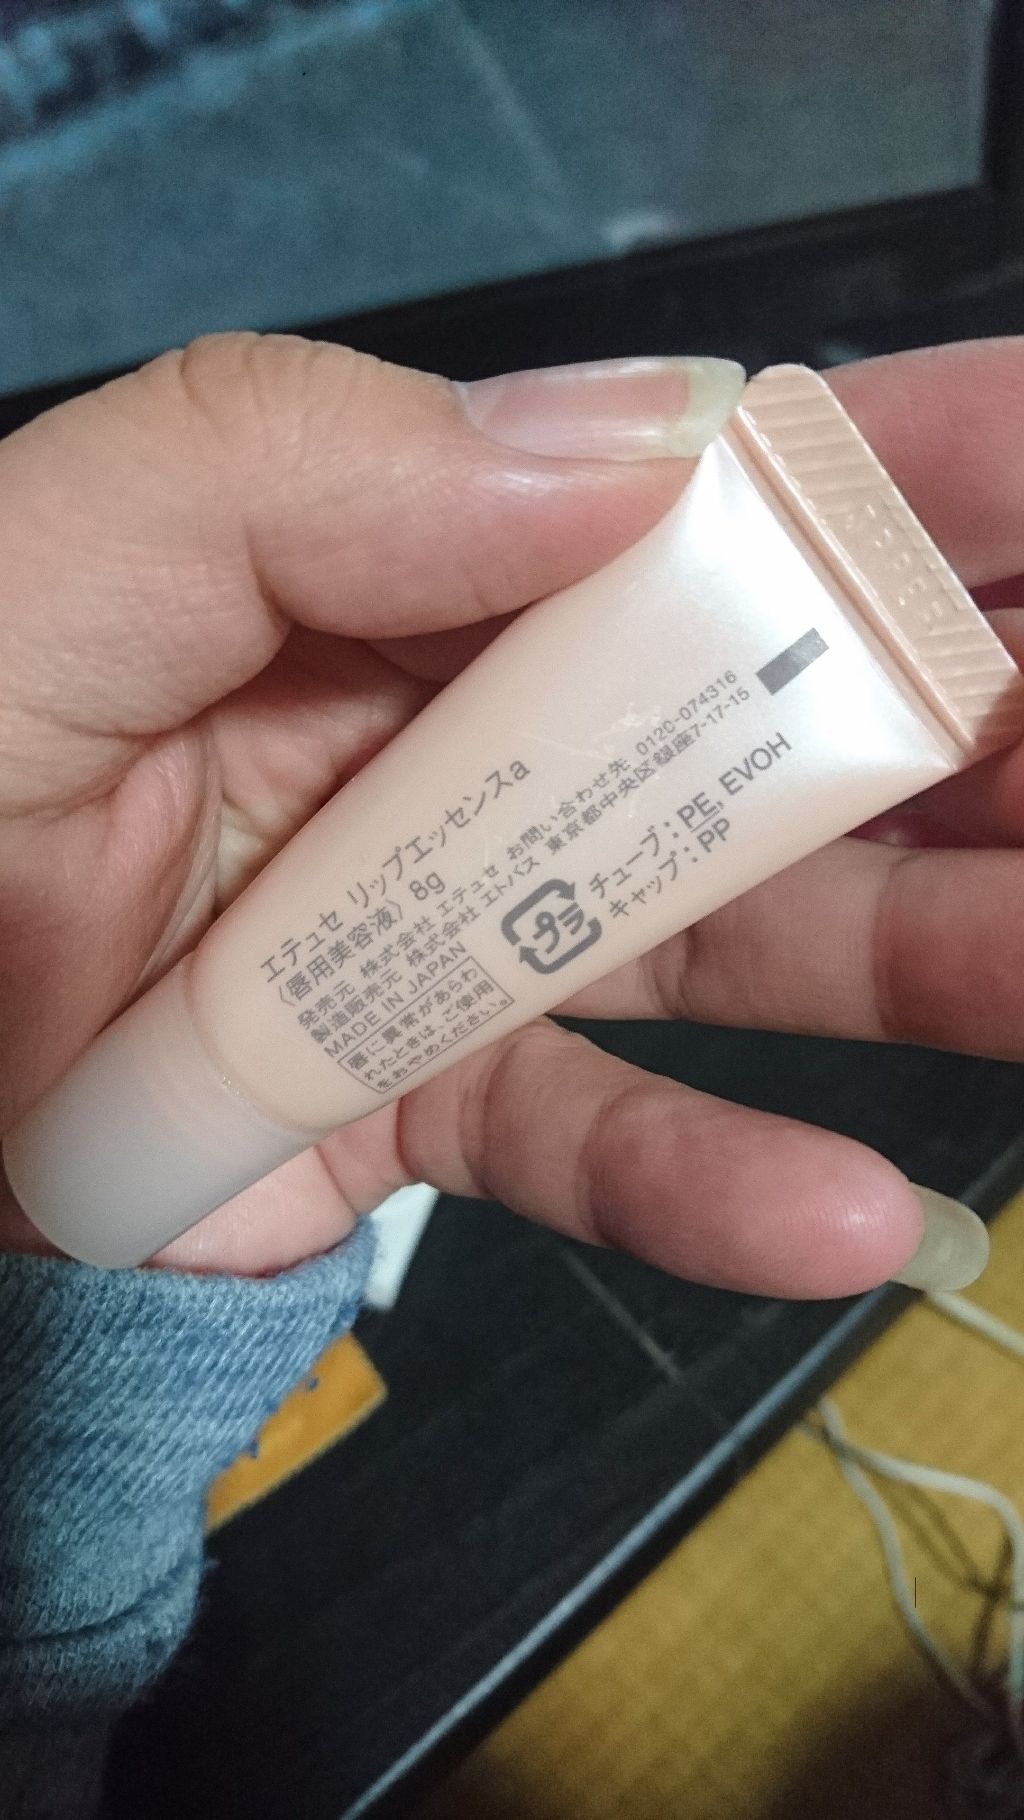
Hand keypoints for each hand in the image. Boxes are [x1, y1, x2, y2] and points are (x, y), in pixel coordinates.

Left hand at [0, 336, 1017, 1292]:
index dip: (880, 482)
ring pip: (732, 935)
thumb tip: (645, 437)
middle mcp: (465, 743)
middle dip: (955, 712)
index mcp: (403, 571)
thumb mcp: (76, 559)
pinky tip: (847, 1212)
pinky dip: (712, 1186)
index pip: (682, 503)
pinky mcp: (421, 1101)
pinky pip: (591, 1143)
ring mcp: (456, 932)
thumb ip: (320, 466)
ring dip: (925, 949)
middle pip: (755, 722)